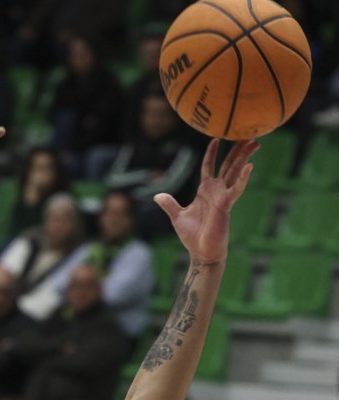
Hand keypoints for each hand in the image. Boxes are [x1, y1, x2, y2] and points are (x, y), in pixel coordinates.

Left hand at [154, 139, 257, 264]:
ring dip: (245, 157)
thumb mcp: (177, 216)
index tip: (216, 138)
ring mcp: (223, 196)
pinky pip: (236, 189)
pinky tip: (250, 166)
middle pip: (228, 165)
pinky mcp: (226, 204)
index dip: (212, 152)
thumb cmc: (192, 235)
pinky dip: (243, 178)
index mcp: (205, 190)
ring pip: (235, 172)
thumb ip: (169, 204)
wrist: (201, 251)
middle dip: (237, 150)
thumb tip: (157, 196)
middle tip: (248, 135)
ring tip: (254, 142)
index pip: (209, 166)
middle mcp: (216, 190)